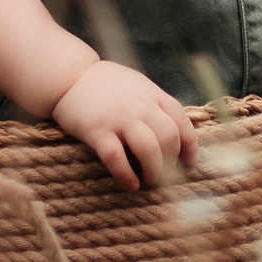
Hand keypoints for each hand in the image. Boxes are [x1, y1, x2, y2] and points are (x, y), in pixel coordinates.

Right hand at [50, 58, 200, 194]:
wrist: (70, 76)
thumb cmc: (105, 83)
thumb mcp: (137, 84)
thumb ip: (154, 103)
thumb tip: (173, 130)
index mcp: (152, 94)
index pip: (181, 120)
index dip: (190, 144)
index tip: (190, 161)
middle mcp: (140, 106)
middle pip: (168, 137)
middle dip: (172, 161)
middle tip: (166, 175)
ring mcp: (119, 118)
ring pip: (148, 149)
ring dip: (153, 171)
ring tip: (149, 180)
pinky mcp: (97, 131)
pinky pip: (117, 158)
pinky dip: (126, 175)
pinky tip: (130, 185)